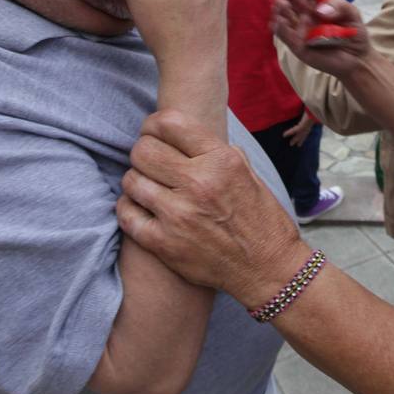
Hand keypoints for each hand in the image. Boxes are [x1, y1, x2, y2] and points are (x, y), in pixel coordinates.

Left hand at [116, 110, 309, 306]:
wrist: (267, 269)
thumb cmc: (262, 221)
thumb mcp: (250, 174)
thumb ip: (219, 152)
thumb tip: (190, 137)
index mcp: (222, 161)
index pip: (169, 123)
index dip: (153, 124)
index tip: (152, 131)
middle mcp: (199, 183)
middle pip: (143, 150)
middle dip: (143, 152)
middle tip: (149, 162)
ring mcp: (179, 215)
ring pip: (131, 180)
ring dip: (136, 180)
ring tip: (146, 186)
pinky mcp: (164, 243)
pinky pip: (126, 214)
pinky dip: (128, 207)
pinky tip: (140, 207)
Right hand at [273, 0, 371, 78]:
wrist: (356, 59)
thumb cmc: (353, 33)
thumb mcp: (353, 14)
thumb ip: (340, 6)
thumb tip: (320, 10)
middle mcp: (305, 10)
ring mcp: (299, 25)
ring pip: (280, 10)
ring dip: (279, 5)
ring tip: (285, 6)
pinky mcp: (295, 43)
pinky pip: (281, 32)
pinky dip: (278, 24)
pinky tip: (282, 21)